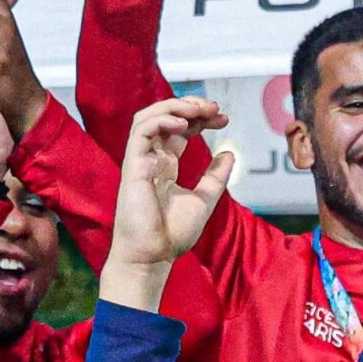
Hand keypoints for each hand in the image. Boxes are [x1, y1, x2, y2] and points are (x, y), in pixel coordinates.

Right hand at [103, 97, 233, 305]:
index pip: (181, 129)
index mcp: (165, 165)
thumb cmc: (172, 234)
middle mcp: (151, 158)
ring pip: (148, 116)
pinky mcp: (133, 164)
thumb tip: (230, 154)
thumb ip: (215, 177)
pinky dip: (162, 120)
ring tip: (199, 109)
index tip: (223, 118)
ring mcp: (140, 160)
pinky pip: (141, 130)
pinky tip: (184, 124)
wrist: (153, 256)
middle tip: (215, 107)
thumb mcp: (204, 200)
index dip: (201, 118)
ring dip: (174, 106)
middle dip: (191, 105)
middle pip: (165, 117)